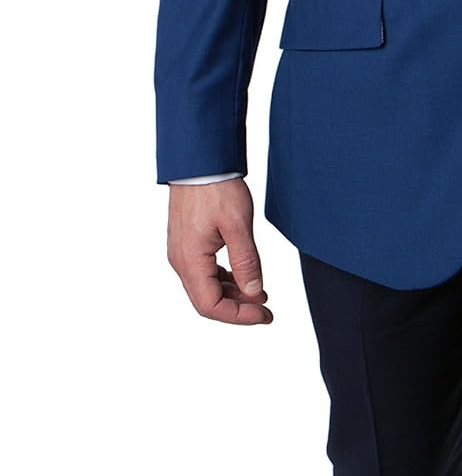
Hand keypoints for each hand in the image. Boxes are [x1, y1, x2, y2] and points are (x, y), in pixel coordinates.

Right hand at [167, 178, 272, 324]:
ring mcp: (182, 251)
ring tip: (259, 294)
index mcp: (190, 261)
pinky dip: (224, 279)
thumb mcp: (238, 225)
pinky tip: (242, 276)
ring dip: (232, 294)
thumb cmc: (216, 187)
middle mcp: (180, 260)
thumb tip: (253, 293)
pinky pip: (204, 271)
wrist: (200, 159)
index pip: (211, 306)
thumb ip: (246, 262)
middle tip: (266, 311)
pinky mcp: (187, 241)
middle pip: (207, 301)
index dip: (239, 316)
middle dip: (237, 309)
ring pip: (205, 287)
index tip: (264, 315)